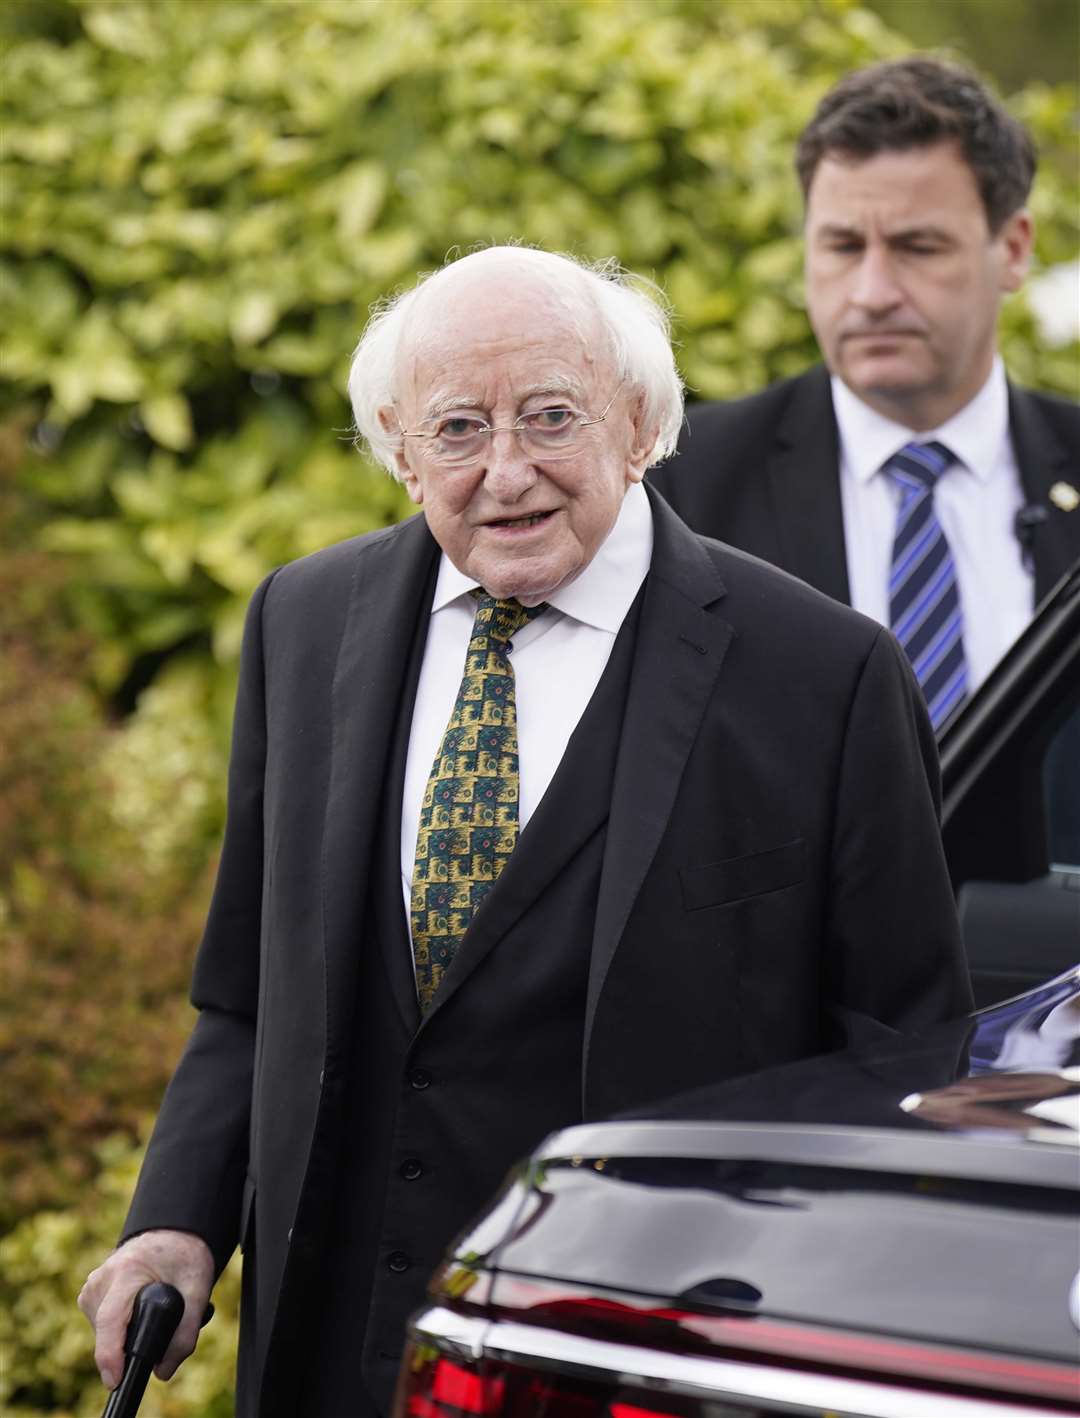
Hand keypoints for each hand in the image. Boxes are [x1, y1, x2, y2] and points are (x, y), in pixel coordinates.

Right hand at [78, 1229, 213, 1390]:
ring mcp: (92, 1286)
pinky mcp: (90, 1293)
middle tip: (165, 1321)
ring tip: (154, 1308)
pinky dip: (120, 1326)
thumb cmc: (185, 1256)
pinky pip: (102, 1324)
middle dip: (132, 1342)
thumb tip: (162, 1372)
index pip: (111, 1320)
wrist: (173, 1232)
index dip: (111, 1354)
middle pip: (108, 1331)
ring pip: (104, 1331)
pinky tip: (138, 1309)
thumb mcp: (198, 1290)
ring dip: (126, 1333)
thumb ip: (185, 1334)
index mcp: (127, 1271)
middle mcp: (102, 1278)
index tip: (115, 1379)